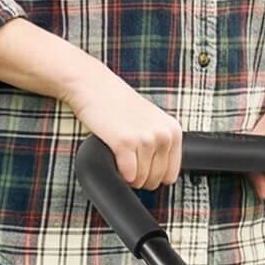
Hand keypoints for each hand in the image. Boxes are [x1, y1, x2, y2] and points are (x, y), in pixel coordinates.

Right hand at [63, 64, 182, 189]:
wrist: (91, 85)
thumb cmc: (117, 102)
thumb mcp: (150, 120)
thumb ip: (159, 143)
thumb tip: (160, 174)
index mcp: (173, 131)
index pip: (171, 174)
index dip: (155, 176)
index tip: (143, 170)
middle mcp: (163, 135)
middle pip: (156, 179)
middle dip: (141, 178)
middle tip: (128, 165)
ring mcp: (145, 139)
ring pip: (141, 179)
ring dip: (129, 176)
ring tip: (120, 159)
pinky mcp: (125, 143)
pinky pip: (128, 175)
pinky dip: (119, 173)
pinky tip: (114, 159)